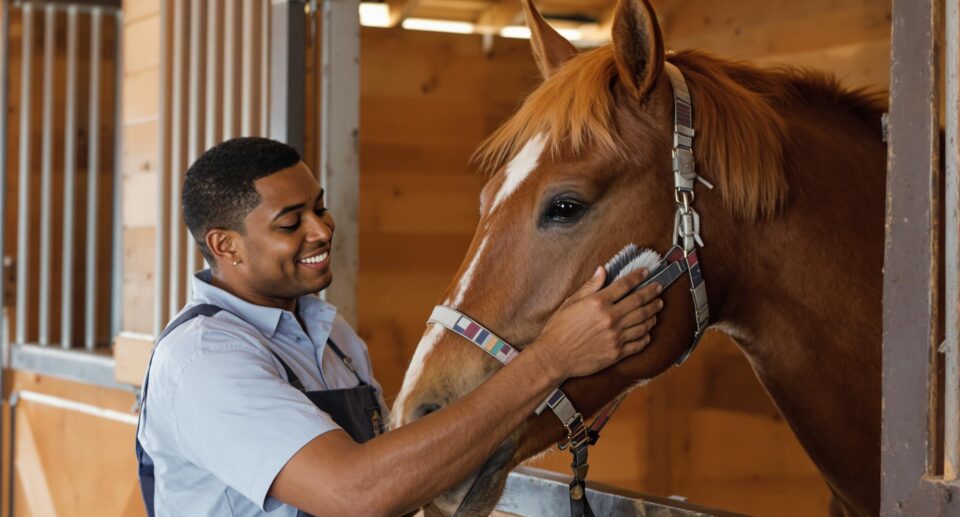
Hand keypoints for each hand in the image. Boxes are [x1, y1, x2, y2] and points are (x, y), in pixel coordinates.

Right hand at [530, 267, 662, 379]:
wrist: (554, 357)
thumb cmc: (558, 329)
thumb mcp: (570, 302)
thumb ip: (590, 286)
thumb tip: (603, 269)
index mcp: (598, 302)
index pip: (625, 285)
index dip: (638, 277)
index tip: (646, 272)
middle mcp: (610, 317)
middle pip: (639, 301)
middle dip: (652, 292)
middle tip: (659, 288)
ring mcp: (616, 336)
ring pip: (643, 322)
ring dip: (653, 312)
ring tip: (658, 307)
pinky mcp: (617, 352)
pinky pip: (639, 342)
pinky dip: (647, 335)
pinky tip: (648, 331)